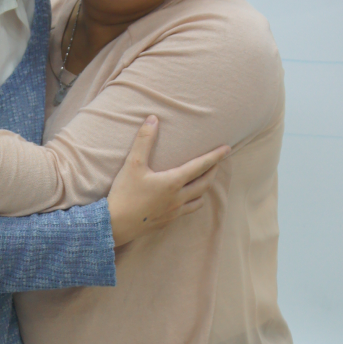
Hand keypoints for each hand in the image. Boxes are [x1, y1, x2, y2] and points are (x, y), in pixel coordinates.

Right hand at [107, 117, 229, 246]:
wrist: (115, 224)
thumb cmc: (124, 193)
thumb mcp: (133, 164)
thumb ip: (144, 140)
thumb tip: (153, 119)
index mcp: (173, 182)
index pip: (200, 166)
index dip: (215, 156)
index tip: (227, 149)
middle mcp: (178, 198)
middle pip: (204, 183)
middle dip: (213, 172)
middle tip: (217, 162)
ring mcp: (174, 211)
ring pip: (198, 199)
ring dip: (203, 188)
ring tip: (203, 181)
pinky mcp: (167, 221)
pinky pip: (186, 211)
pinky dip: (191, 202)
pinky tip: (184, 199)